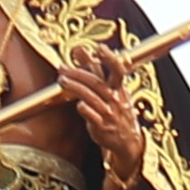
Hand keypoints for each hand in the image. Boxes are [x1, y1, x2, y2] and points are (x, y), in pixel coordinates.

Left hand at [57, 53, 146, 175]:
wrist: (127, 141)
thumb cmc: (116, 111)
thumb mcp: (112, 90)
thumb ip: (96, 70)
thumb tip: (80, 50)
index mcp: (119, 88)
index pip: (117, 69)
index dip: (109, 58)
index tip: (99, 48)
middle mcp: (114, 99)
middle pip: (96, 82)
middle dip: (78, 72)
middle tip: (63, 67)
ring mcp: (108, 113)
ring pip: (90, 97)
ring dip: (75, 87)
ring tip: (62, 80)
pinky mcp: (101, 127)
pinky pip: (91, 115)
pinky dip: (84, 108)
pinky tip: (78, 104)